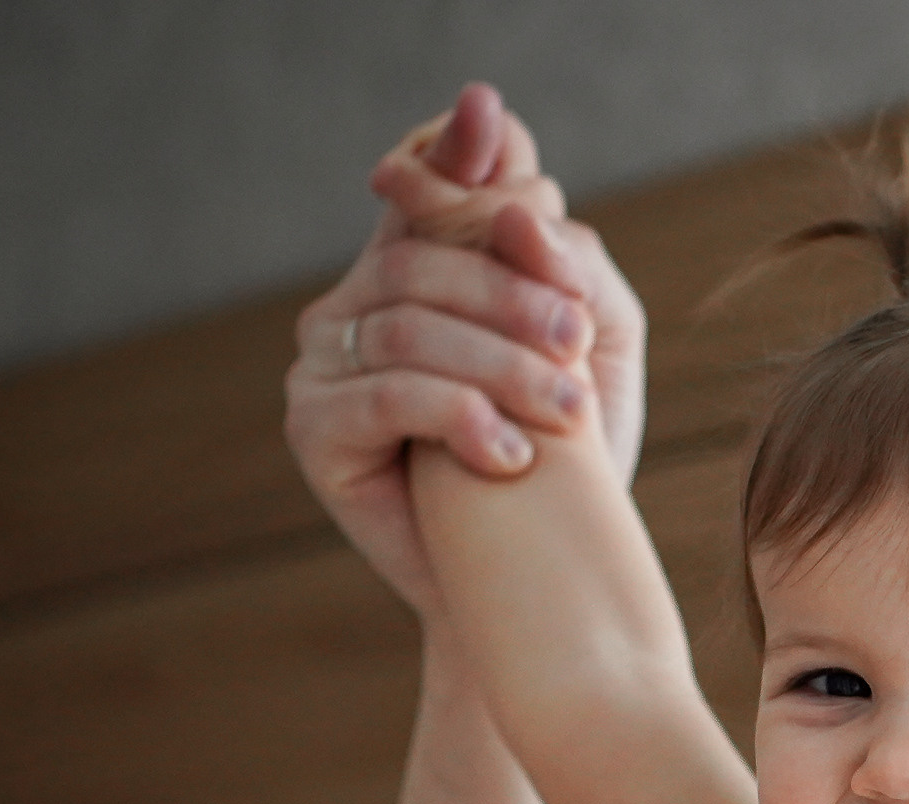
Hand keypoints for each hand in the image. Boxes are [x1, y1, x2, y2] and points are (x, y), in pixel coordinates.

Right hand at [284, 84, 647, 617]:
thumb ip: (568, 258)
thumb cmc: (572, 453)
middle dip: (513, 295)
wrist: (545, 574)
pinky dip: (463, 418)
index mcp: (421, 262)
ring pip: (409, 323)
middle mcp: (360, 298)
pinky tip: (514, 456)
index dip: (454, 150)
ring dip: (503, 364)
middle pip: (423, 256)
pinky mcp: (314, 429)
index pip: (426, 180)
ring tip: (564, 413)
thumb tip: (521, 190)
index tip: (495, 124)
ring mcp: (325, 361)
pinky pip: (387, 394)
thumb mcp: (595, 340)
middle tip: (578, 346)